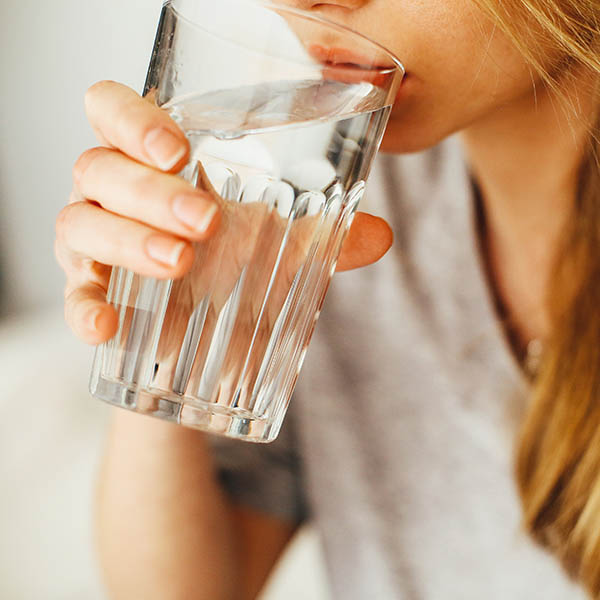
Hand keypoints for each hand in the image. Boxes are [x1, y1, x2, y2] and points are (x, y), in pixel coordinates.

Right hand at [55, 81, 392, 345]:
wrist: (207, 336)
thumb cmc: (233, 268)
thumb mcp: (276, 247)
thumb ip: (322, 237)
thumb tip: (381, 235)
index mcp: (154, 163)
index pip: (114, 111)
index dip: (134, 120)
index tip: (180, 150)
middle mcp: (114, 194)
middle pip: (100, 167)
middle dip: (150, 191)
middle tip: (205, 221)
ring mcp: (95, 242)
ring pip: (79, 222)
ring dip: (128, 240)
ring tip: (180, 262)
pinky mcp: (90, 293)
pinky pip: (73, 296)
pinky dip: (84, 308)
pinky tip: (107, 327)